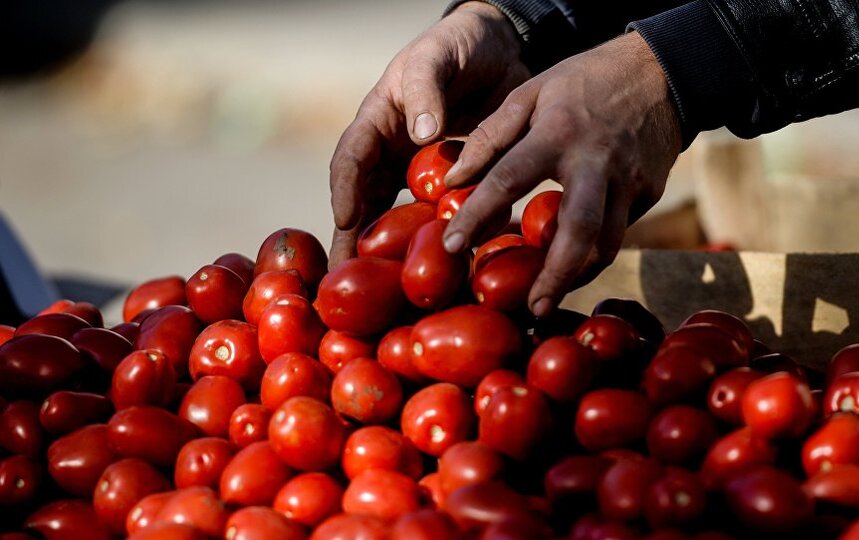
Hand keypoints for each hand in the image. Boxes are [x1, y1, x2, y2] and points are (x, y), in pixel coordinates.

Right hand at [328, 2, 529, 267]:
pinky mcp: (453, 184)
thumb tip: (421, 134)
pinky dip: (441, 241)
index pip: (351, 160)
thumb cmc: (458, 45)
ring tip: (389, 292)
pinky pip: (441, 216)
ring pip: (400, 217)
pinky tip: (446, 270)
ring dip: (394, 253)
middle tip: (346, 281)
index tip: (345, 221)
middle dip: (355, 242)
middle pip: (366, 203)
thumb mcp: (437, 57)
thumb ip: (427, 89)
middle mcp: (393, 154)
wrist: (500, 48)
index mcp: (378, 122)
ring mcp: (421, 172)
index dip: (345, 190)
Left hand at [442, 32, 681, 315]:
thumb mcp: (532, 92)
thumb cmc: (585, 81)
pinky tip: (574, 263)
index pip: (508, 180)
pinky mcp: (649, 194)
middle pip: (577, 232)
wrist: (663, 72)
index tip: (452, 246)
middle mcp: (595, 164)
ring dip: (577, 275)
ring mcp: (628, 183)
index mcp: (558, 134)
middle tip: (531, 308)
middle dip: (554, 276)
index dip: (476, 215)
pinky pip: (619, 232)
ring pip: (607, 245)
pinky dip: (594, 252)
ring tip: (548, 296)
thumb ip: (491, 136)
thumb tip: (455, 179)